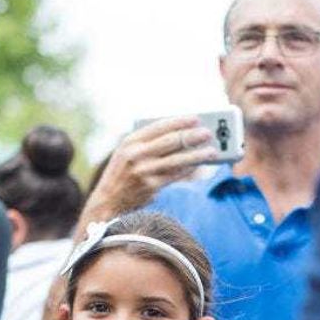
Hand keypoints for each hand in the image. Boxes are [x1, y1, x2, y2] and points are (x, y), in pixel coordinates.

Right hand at [82, 116, 218, 222]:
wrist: (108, 201)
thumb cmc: (122, 173)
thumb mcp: (127, 152)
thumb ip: (147, 143)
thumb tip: (180, 135)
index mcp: (130, 141)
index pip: (159, 126)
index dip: (179, 121)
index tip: (196, 118)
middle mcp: (136, 155)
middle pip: (170, 142)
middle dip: (191, 136)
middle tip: (208, 133)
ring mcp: (144, 171)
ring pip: (177, 160)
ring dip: (197, 155)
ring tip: (212, 151)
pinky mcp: (151, 187)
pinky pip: (175, 175)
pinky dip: (189, 169)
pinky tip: (199, 165)